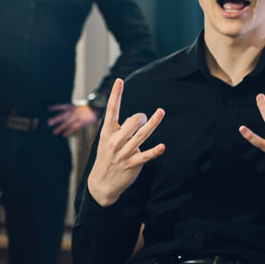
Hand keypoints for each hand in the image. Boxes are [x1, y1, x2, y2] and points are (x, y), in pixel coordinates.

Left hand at [48, 102, 98, 136]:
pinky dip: (68, 131)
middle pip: (63, 116)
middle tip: (48, 123)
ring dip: (60, 128)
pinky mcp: (81, 122)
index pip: (61, 106)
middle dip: (55, 119)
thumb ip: (69, 111)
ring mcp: (77, 117)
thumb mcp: (76, 107)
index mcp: (71, 106)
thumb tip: (61, 119)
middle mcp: (73, 111)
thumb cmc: (85, 109)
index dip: (55, 107)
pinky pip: (74, 128)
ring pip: (67, 123)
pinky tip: (64, 135)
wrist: (95, 109)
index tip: (48, 109)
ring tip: (54, 132)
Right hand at [86, 79, 165, 206]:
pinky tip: (163, 146)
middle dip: (140, 116)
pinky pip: (145, 156)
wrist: (102, 183)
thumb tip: (137, 118)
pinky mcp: (132, 164)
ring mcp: (124, 153)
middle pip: (131, 122)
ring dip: (153, 123)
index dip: (115, 95)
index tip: (120, 80)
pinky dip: (154, 151)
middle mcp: (115, 141)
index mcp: (107, 133)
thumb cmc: (107, 157)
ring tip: (161, 112)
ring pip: (141, 135)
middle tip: (143, 118)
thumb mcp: (107, 141)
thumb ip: (120, 129)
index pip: (111, 110)